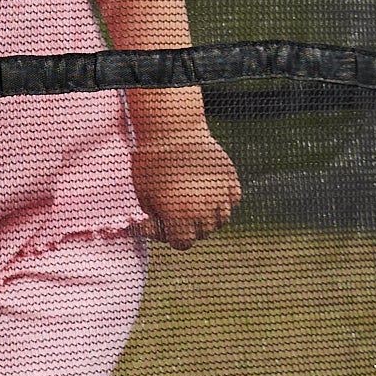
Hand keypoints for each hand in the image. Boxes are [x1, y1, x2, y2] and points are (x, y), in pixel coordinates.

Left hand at [133, 129, 239, 247]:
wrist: (172, 132)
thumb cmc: (151, 164)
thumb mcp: (143, 195)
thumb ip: (154, 219)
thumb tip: (159, 228)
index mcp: (180, 218)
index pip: (182, 243)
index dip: (171, 236)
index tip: (163, 223)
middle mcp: (204, 211)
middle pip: (203, 232)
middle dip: (189, 227)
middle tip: (177, 210)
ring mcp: (221, 195)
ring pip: (221, 219)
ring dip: (208, 216)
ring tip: (194, 201)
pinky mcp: (230, 179)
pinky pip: (233, 199)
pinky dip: (224, 200)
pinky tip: (210, 191)